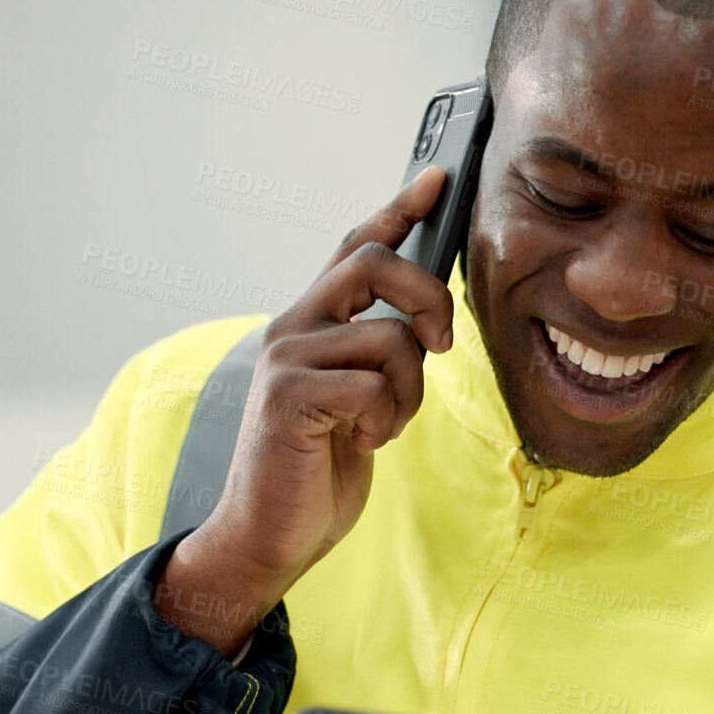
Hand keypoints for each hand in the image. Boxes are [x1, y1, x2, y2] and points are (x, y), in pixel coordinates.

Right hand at [155, 165, 453, 653]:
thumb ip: (378, 355)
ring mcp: (285, 358)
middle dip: (427, 297)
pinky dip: (385, 420)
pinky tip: (361, 442)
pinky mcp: (288, 396)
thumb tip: (424, 324)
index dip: (397, 209)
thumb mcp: (360, 399)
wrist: (271, 534)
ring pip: (389, 337)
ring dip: (407, 391)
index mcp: (310, 323)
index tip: (438, 179)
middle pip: (373, 263)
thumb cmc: (318, 469)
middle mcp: (292, 327)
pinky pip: (372, 385)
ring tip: (381, 425)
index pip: (354, 247)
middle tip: (442, 344)